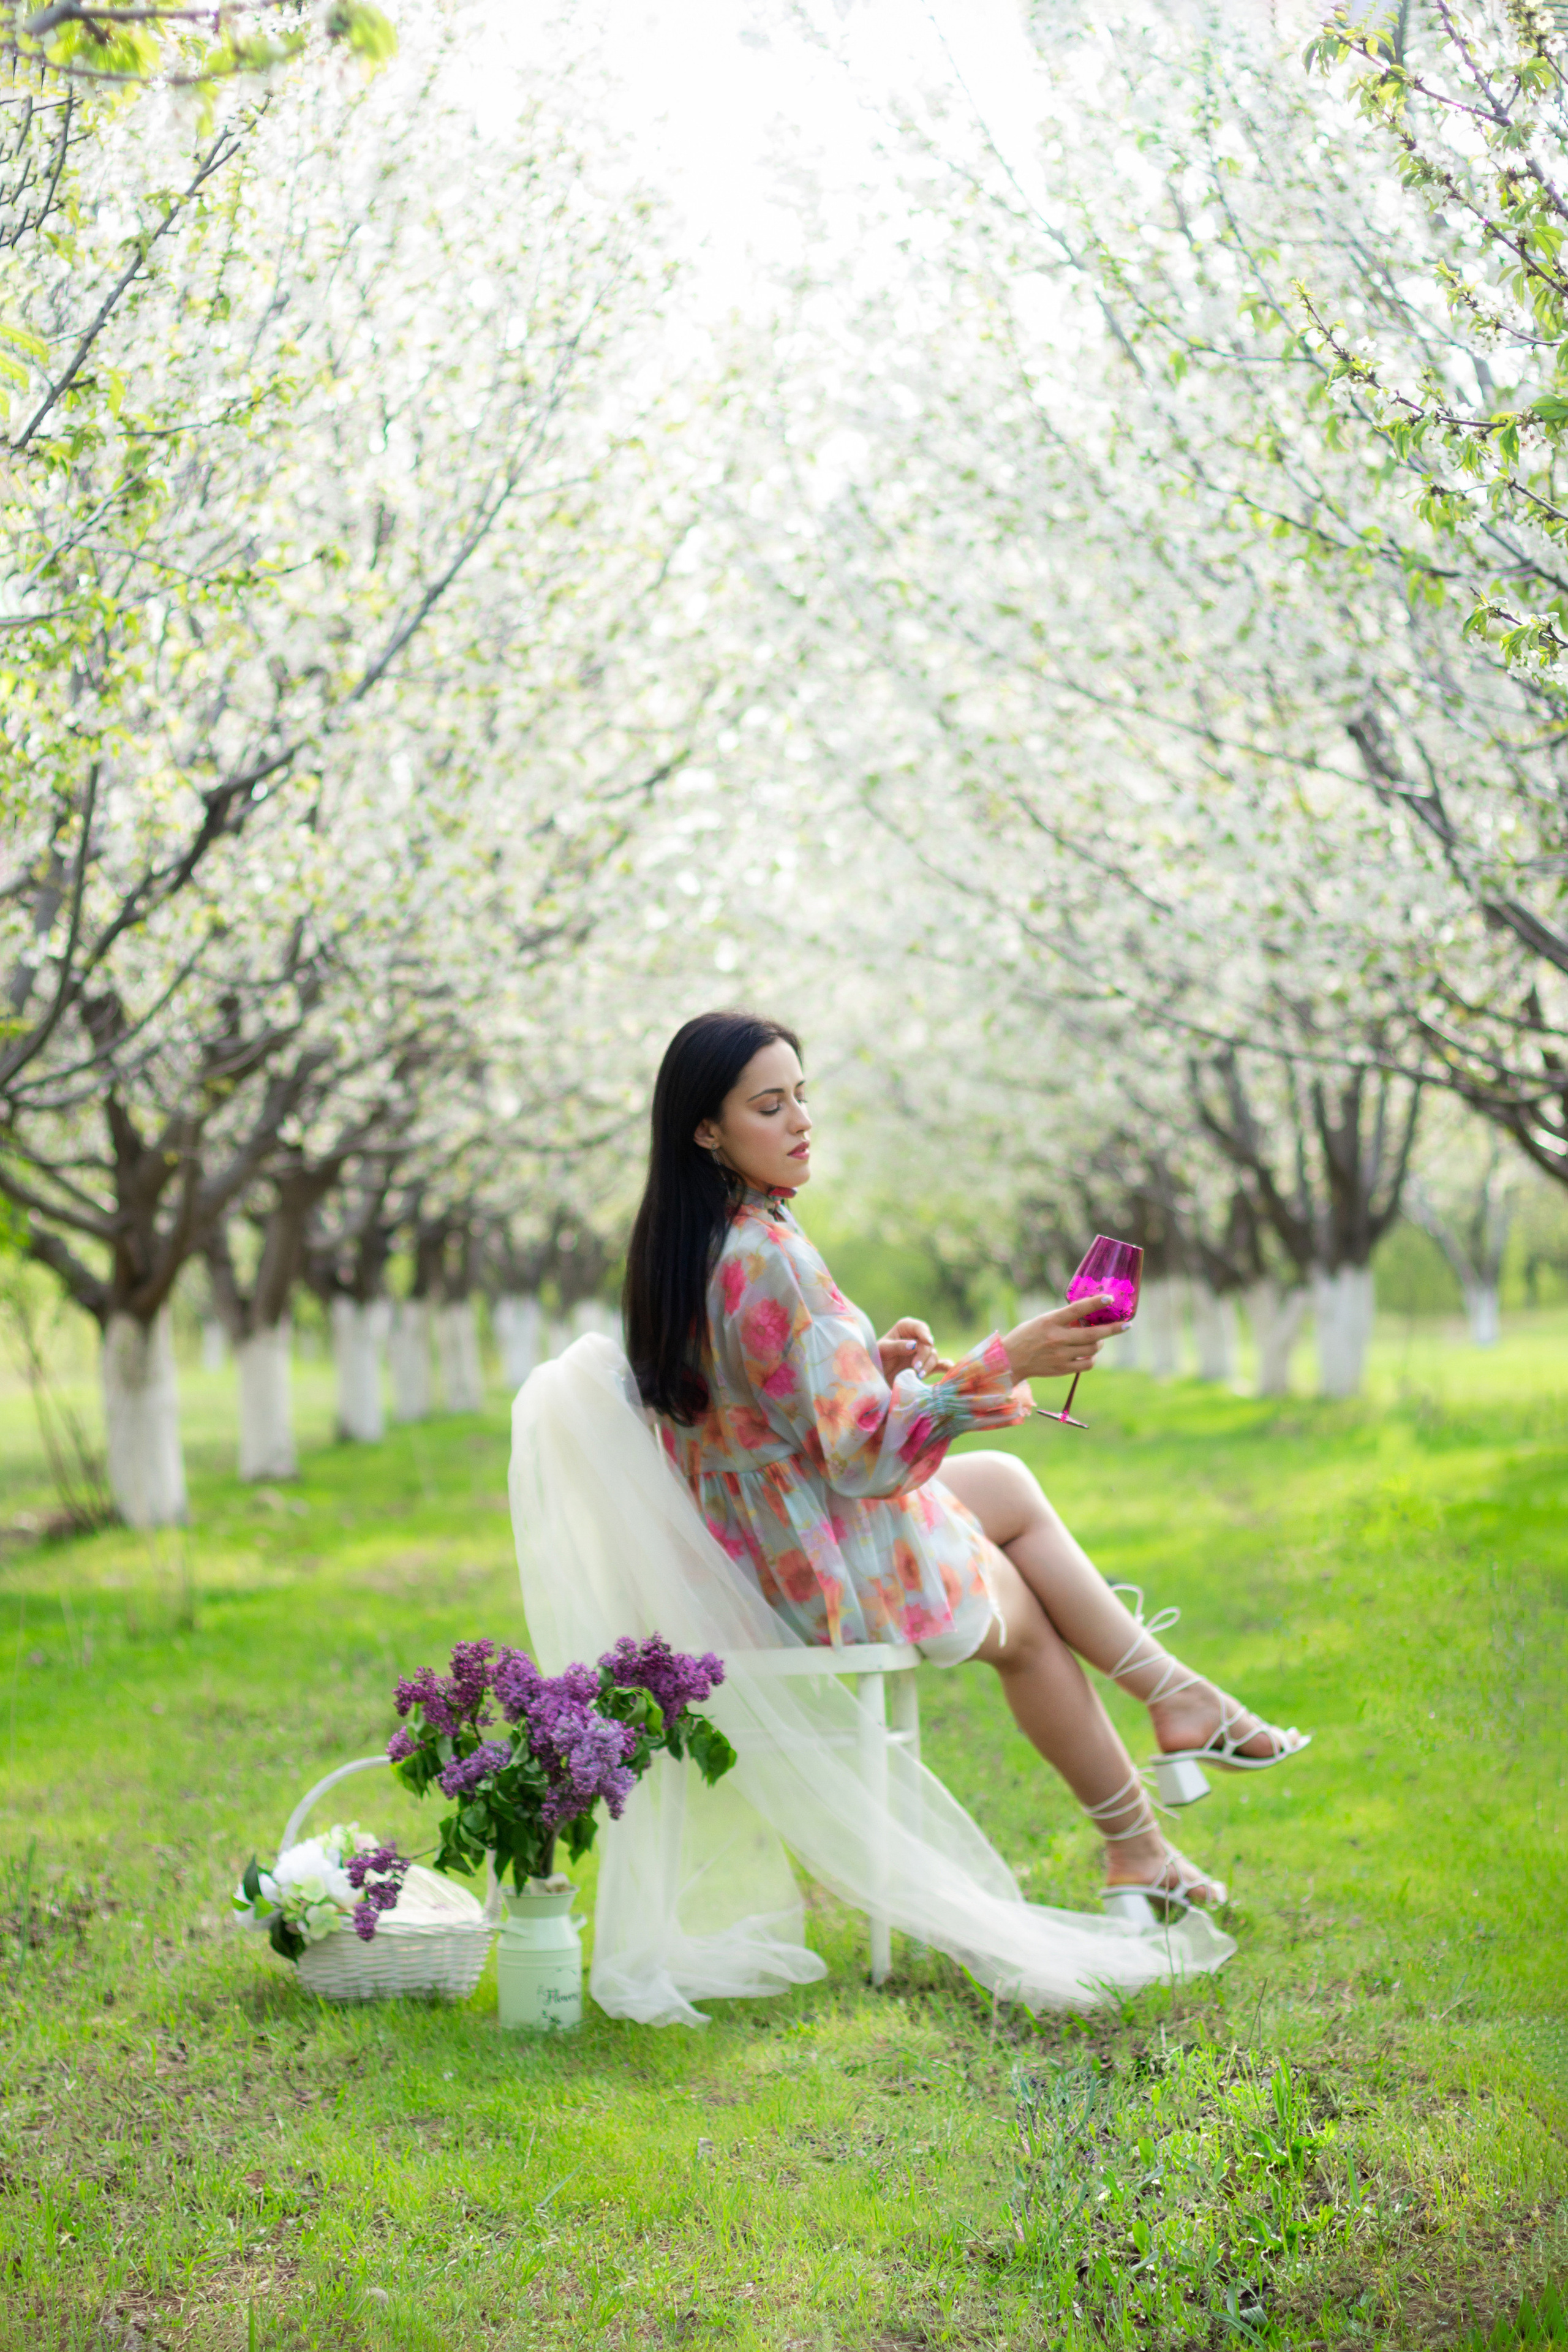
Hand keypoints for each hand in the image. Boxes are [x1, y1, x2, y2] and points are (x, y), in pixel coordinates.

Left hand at [878, 1317, 940, 1380]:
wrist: (875, 1377)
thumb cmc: (875, 1359)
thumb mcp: (882, 1350)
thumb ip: (897, 1346)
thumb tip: (914, 1344)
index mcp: (905, 1328)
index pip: (919, 1327)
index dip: (924, 1333)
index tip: (928, 1341)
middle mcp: (916, 1338)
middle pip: (928, 1343)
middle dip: (923, 1355)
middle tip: (915, 1367)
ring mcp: (922, 1352)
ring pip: (933, 1355)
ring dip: (928, 1365)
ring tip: (918, 1375)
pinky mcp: (926, 1366)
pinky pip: (940, 1365)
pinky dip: (946, 1367)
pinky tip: (950, 1371)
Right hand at [1001, 1295, 1128, 1382]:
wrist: (1010, 1361)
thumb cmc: (1027, 1336)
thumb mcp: (1042, 1321)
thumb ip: (1063, 1319)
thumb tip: (1088, 1317)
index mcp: (1049, 1322)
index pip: (1076, 1310)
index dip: (1094, 1303)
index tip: (1109, 1298)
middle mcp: (1056, 1339)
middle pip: (1092, 1335)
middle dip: (1113, 1329)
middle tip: (1127, 1325)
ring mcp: (1060, 1356)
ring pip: (1092, 1350)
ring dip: (1099, 1343)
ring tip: (1097, 1340)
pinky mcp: (1062, 1369)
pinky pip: (1087, 1364)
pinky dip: (1092, 1358)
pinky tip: (1088, 1354)